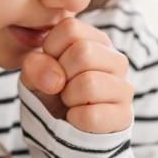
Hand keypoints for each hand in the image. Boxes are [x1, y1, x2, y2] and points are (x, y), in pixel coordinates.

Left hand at [21, 17, 132, 133]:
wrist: (61, 128)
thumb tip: (55, 78)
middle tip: (61, 87)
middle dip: (61, 74)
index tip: (52, 64)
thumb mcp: (33, 74)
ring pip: (89, 83)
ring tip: (70, 101)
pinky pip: (91, 115)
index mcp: (95, 40)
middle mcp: (116, 60)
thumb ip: (34, 65)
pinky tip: (77, 118)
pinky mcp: (124, 116)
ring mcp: (124, 88)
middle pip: (83, 52)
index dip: (51, 48)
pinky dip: (74, 120)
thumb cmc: (49, 92)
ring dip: (68, 98)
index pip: (70, 29)